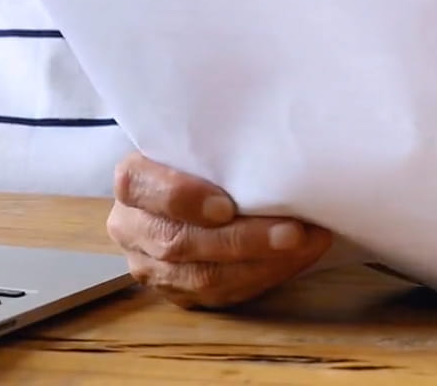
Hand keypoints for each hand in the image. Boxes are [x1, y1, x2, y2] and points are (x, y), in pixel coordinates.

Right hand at [106, 153, 332, 308]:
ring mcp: (151, 266)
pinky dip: (263, 278)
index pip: (142, 186)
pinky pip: (219, 295)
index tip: (226, 205)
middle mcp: (132, 227)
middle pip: (179, 241)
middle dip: (241, 240)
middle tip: (292, 232)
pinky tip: (294, 260)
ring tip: (304, 246)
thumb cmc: (202, 158)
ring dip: (261, 265)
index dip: (183, 198)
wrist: (189, 190)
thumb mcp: (199, 140)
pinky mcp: (177, 293)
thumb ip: (217, 143)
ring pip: (201, 277)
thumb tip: (275, 141)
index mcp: (132, 181)